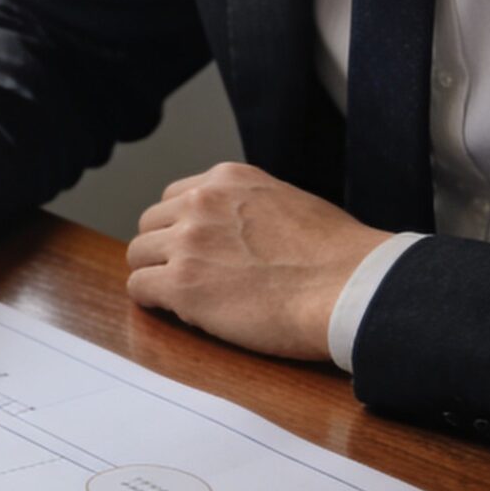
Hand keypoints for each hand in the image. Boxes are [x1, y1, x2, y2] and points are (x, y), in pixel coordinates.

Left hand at [125, 163, 390, 360]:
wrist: (350, 286)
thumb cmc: (336, 255)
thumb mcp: (288, 202)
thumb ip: (249, 209)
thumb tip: (236, 230)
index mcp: (228, 180)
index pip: (177, 197)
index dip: (182, 226)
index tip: (193, 248)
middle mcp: (201, 202)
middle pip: (151, 224)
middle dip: (164, 248)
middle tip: (186, 274)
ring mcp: (188, 242)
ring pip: (139, 254)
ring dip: (156, 274)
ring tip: (183, 295)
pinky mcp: (182, 283)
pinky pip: (140, 287)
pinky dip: (151, 300)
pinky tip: (174, 310)